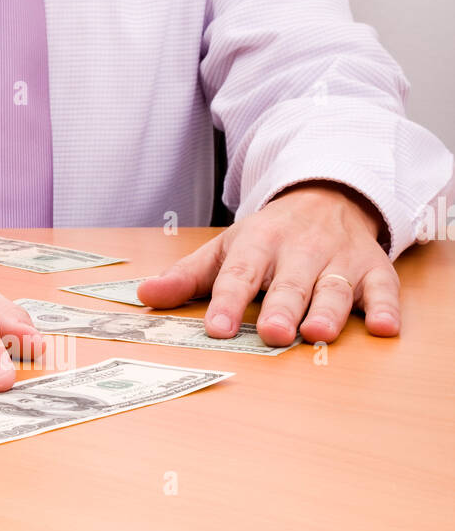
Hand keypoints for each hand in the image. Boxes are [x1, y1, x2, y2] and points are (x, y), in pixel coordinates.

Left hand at [137, 182, 400, 344]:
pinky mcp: (374, 268)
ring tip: (317, 334)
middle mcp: (301, 249)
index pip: (241, 273)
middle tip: (273, 332)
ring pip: (335, 287)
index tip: (218, 328)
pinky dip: (386, 307)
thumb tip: (144, 295)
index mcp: (259, 243)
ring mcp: (339, 259)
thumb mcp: (226, 248)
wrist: (328, 196)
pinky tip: (384, 328)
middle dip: (283, 306)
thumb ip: (188, 277)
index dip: (229, 301)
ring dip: (328, 311)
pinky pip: (383, 288)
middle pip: (291, 282)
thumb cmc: (269, 237)